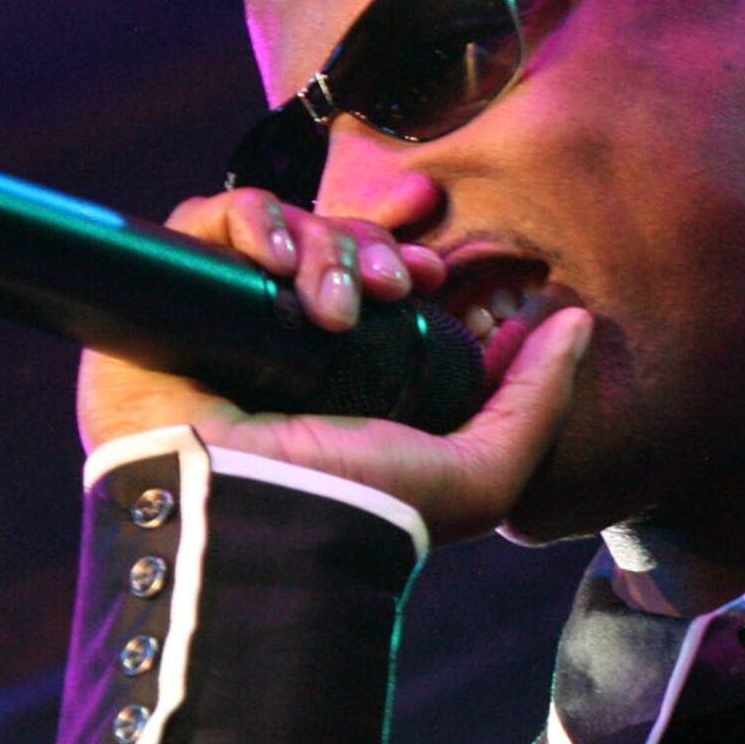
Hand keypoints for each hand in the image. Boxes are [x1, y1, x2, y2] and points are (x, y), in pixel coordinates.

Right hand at [76, 187, 590, 547]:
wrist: (259, 522)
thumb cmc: (368, 511)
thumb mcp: (484, 470)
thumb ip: (536, 398)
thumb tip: (575, 321)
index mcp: (356, 367)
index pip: (380, 277)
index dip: (407, 251)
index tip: (434, 270)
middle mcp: (290, 338)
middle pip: (336, 242)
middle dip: (375, 247)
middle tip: (396, 287)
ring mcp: (229, 315)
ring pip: (282, 226)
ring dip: (324, 246)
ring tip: (337, 308)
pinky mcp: (169, 296)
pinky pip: (207, 220)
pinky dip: (251, 222)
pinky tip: (273, 261)